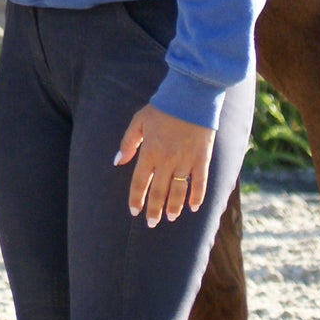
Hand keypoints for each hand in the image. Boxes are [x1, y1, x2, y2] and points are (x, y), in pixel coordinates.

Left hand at [114, 104, 215, 227]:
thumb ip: (128, 142)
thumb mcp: (138, 121)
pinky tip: (193, 207)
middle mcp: (166, 161)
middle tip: (152, 223)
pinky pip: (200, 183)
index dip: (136, 199)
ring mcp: (185, 161)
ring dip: (174, 207)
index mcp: (149, 152)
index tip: (134, 211)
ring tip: (171, 217)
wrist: (190, 97)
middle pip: (158, 192)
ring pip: (178, 191)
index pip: (140, 182)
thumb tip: (117, 161)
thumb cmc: (162, 108)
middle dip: (154, 210)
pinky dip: (197, 197)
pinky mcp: (202, 159)